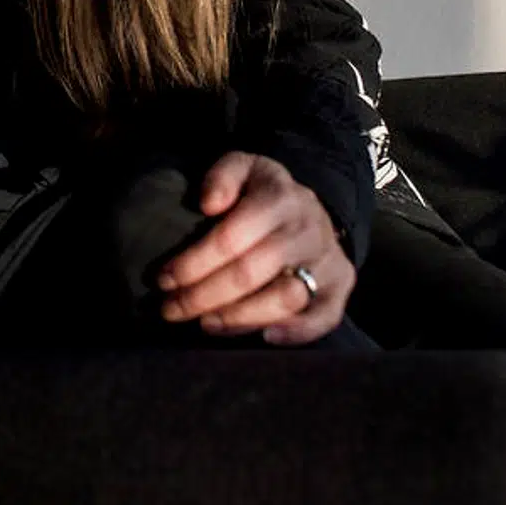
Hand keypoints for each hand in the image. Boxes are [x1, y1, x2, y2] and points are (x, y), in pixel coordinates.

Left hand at [155, 150, 354, 344]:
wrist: (310, 208)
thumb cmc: (262, 194)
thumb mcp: (242, 168)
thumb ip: (222, 175)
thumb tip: (209, 203)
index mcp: (280, 197)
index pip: (230, 237)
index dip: (193, 263)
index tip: (164, 279)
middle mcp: (308, 229)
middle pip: (250, 272)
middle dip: (204, 296)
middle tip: (172, 310)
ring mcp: (327, 259)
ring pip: (285, 298)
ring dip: (240, 317)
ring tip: (206, 324)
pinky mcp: (341, 286)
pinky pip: (325, 317)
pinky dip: (297, 332)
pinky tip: (264, 336)